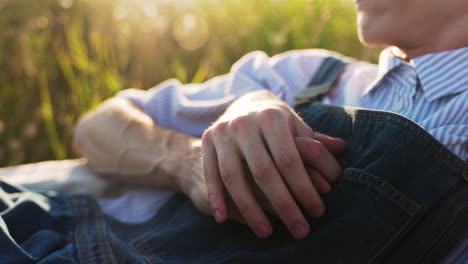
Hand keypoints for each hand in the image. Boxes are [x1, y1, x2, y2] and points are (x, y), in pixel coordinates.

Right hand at [201, 90, 344, 238]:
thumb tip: (343, 149)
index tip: (317, 212)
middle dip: (283, 205)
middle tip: (300, 231)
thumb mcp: (296, 126)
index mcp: (272, 117)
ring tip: (266, 233)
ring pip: (234, 177)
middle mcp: (245, 122)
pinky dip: (216, 197)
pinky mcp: (207, 142)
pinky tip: (223, 219)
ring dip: (249, 209)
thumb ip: (315, 141)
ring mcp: (223, 132)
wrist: (242, 105)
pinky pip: (211, 174)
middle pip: (263, 172)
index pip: (289, 159)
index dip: (304, 188)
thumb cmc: (277, 123)